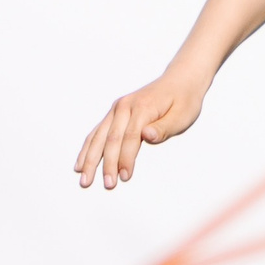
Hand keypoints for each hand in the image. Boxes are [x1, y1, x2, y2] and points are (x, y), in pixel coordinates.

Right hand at [73, 68, 207, 189]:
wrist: (180, 80)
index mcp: (142, 107)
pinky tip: (81, 164)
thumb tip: (147, 136)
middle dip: (107, 164)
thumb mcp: (182, 115)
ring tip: (85, 180)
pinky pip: (97, 132)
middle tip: (108, 184)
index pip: (130, 138)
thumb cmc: (184, 100)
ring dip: (90, 159)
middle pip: (110, 139)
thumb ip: (164, 127)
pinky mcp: (115, 113)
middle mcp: (125, 106)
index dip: (126, 159)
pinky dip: (88, 149)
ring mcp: (117, 109)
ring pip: (98, 136)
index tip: (125, 177)